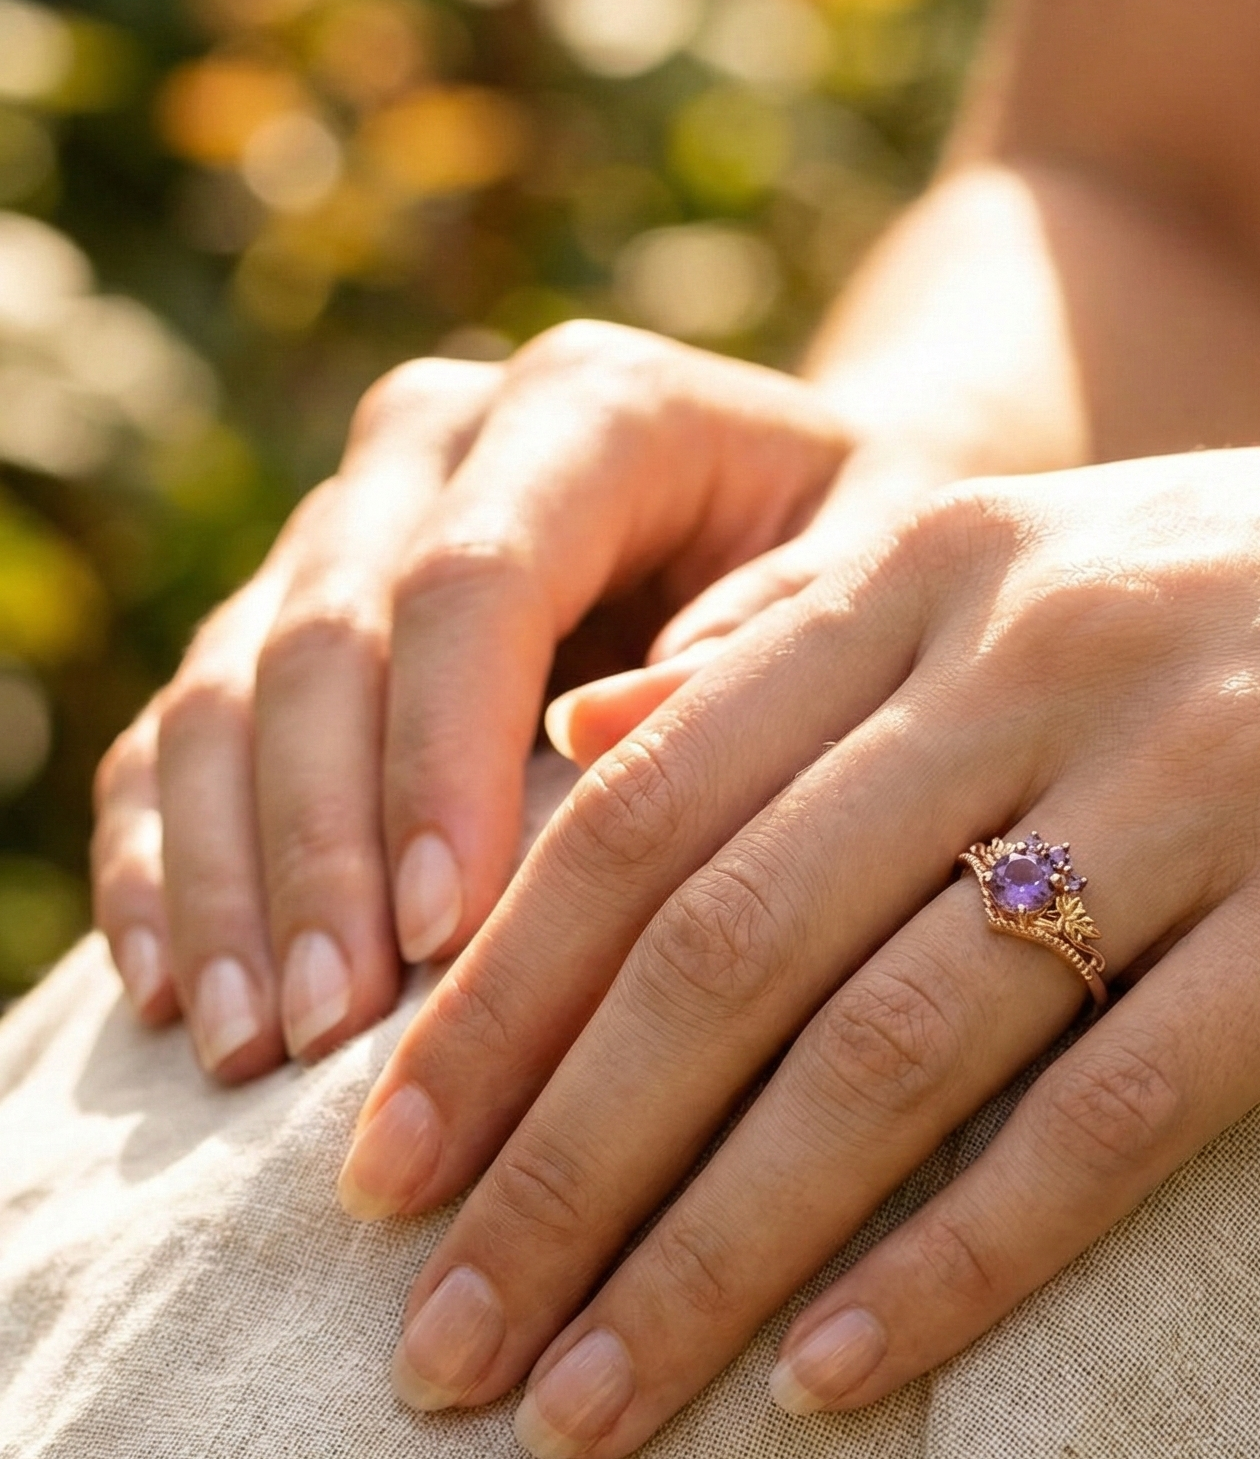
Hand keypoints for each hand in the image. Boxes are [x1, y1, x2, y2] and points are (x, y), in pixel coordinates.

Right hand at [91, 321, 857, 1079]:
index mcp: (592, 407)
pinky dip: (170, 864)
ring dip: (229, 877)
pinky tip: (184, 998)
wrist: (821, 510)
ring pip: (229, 689)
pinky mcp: (295, 616)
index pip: (476, 576)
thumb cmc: (872, 556)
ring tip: (252, 1051)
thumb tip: (601, 732)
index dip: (441, 756)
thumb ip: (786, 622)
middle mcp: (441, 444)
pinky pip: (185, 734)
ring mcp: (349, 524)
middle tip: (333, 1034)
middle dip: (319, 846)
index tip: (448, 933)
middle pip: (326, 637)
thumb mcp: (891, 566)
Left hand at [340, 373, 1259, 1458]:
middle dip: (549, 1168)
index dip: (489, 1007)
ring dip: (707, 1251)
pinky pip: (1118, 1109)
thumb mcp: (1058, 567)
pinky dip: (961, 1257)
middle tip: (427, 1353)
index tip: (371, 1181)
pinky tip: (839, 1382)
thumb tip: (586, 750)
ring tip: (583, 1410)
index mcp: (946, 571)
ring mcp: (1205, 774)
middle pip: (722, 945)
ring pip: (886, 1045)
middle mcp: (1044, 656)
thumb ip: (812, 652)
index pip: (642, 814)